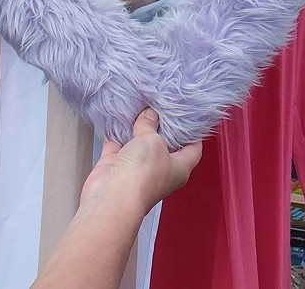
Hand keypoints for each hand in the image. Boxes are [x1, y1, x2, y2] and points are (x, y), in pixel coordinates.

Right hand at [32, 109, 201, 287]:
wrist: (111, 199)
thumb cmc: (143, 173)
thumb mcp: (153, 141)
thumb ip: (150, 125)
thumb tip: (150, 114)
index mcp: (179, 168)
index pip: (193, 148)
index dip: (193, 133)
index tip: (188, 115)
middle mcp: (160, 170)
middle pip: (164, 145)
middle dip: (161, 126)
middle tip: (159, 105)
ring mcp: (136, 171)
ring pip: (138, 145)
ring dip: (136, 129)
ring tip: (138, 106)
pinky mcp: (115, 169)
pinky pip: (117, 147)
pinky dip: (116, 134)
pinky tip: (116, 117)